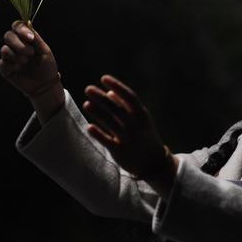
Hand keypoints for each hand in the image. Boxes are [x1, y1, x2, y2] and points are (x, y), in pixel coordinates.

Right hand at [0, 21, 62, 116]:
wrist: (45, 85)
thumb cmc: (46, 66)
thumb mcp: (44, 50)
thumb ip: (35, 37)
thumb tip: (27, 22)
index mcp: (25, 38)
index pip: (17, 26)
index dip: (21, 29)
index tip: (30, 38)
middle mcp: (15, 45)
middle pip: (8, 36)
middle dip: (19, 44)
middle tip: (31, 53)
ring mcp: (9, 56)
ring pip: (4, 49)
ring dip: (17, 55)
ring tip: (26, 62)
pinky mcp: (5, 68)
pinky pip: (3, 62)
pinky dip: (12, 64)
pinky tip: (19, 69)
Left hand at [83, 75, 176, 192]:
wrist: (154, 163)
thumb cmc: (144, 135)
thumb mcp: (140, 119)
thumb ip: (125, 106)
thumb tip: (109, 92)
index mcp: (142, 115)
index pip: (130, 97)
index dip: (117, 86)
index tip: (104, 78)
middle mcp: (136, 126)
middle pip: (117, 109)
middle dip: (102, 98)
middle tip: (88, 89)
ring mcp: (129, 139)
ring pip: (112, 124)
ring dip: (99, 113)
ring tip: (86, 104)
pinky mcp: (121, 152)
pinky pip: (108, 141)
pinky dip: (99, 134)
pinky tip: (89, 127)